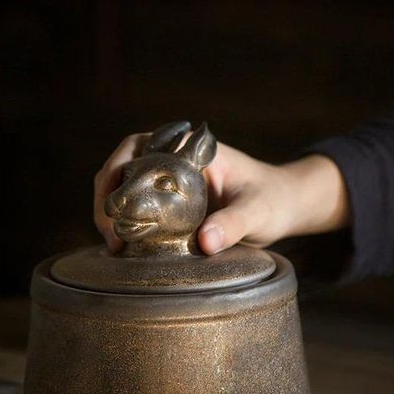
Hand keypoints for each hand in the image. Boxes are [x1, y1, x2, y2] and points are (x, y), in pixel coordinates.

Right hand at [94, 134, 350, 253]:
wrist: (285, 208)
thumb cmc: (275, 200)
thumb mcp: (259, 211)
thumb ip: (235, 223)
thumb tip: (204, 242)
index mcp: (191, 149)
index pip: (139, 145)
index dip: (116, 169)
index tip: (112, 202)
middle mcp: (175, 161)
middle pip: (123, 168)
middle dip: (108, 197)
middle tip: (110, 234)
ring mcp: (171, 183)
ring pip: (126, 189)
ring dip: (112, 213)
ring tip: (114, 245)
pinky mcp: (173, 206)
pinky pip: (141, 210)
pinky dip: (129, 226)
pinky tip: (125, 248)